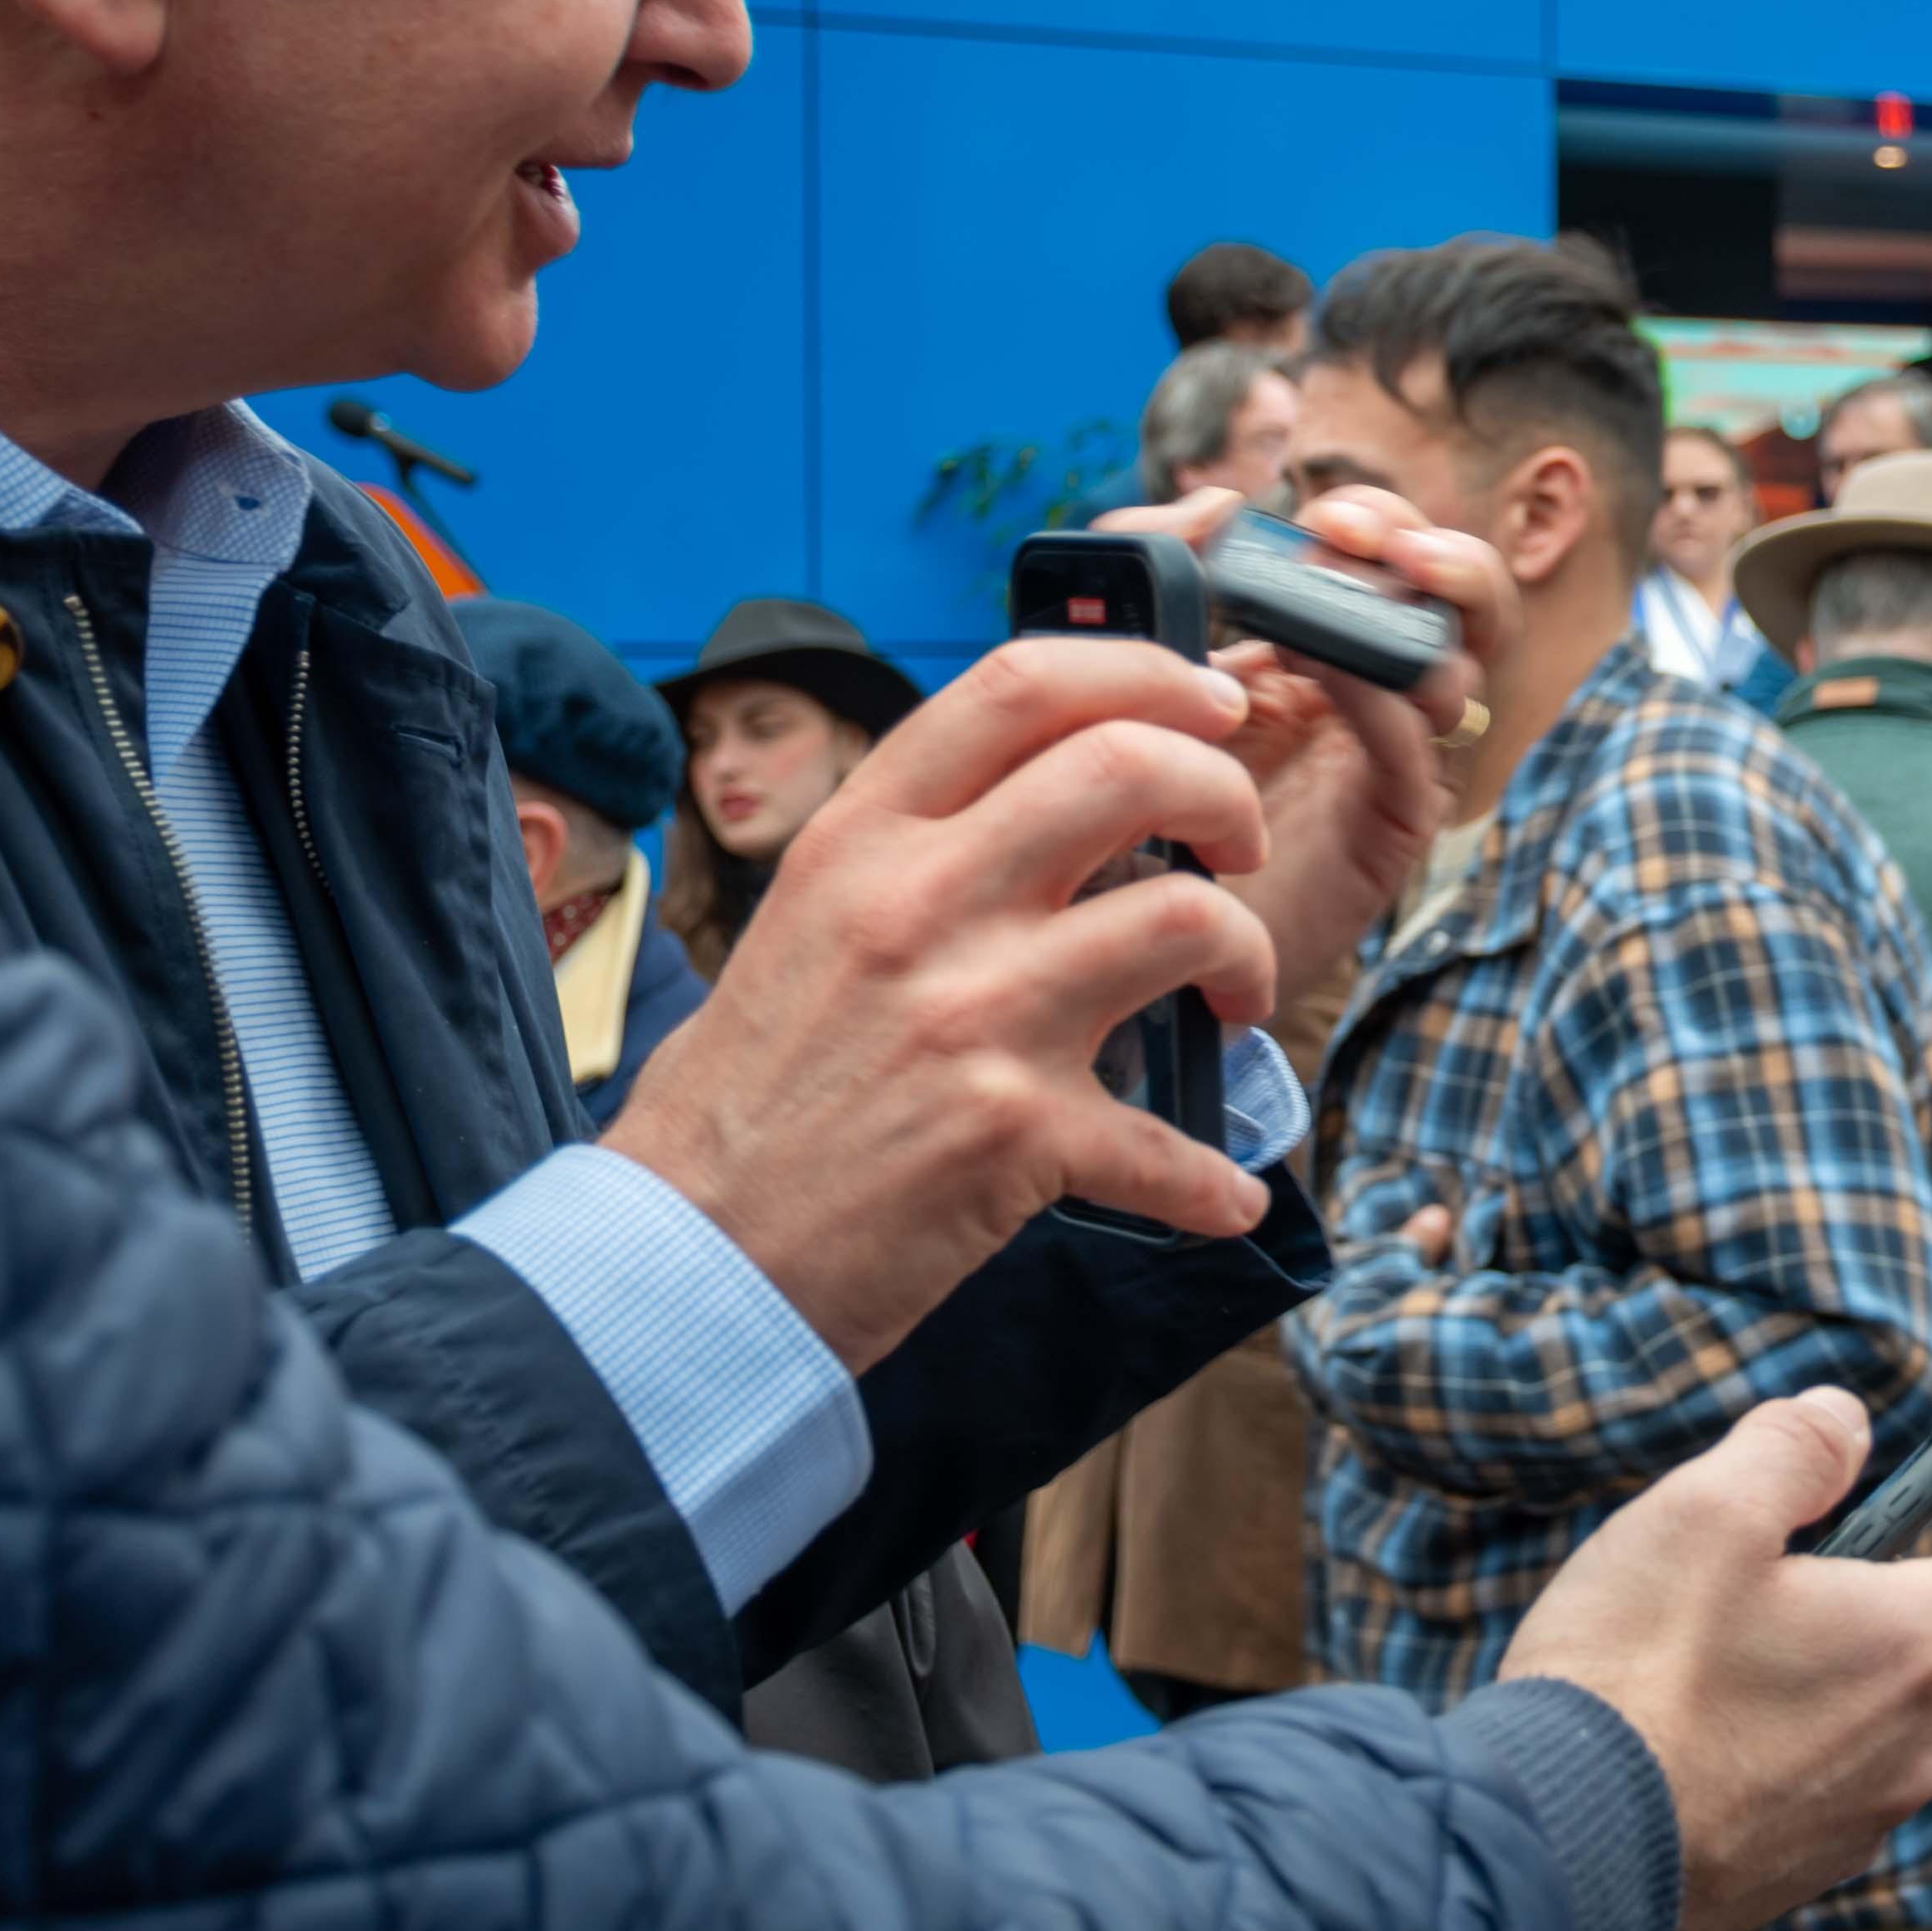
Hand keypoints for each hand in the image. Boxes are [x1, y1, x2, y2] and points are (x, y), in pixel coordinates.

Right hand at [599, 639, 1279, 1372]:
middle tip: (1240, 848)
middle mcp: (920, 903)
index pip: (1021, 686)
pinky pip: (1171, 1143)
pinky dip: (1214, 1182)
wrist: (684, 1258)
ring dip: (1248, 955)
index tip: (1210, 703)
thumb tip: (1041, 813)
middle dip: (1225, 793)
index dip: (1145, 672)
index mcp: (862, 839)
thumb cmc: (742, 1100)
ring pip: (1185, 917)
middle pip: (1128, 768)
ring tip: (1234, 1000)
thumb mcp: (805, 925)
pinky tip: (1221, 1196)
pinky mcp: (1014, 1133)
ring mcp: (974, 1013)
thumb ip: (914, 858)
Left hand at [1098, 485, 1517, 1000]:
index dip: (1384, 519)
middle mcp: (1378, 692)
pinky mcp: (1388, 828)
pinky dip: (1379, 700)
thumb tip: (1222, 502)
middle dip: (1439, 555)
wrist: (1119, 927)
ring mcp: (1392, 758)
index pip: (1401, 553)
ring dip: (1402, 627)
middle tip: (1362, 542)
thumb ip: (1157, 563)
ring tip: (1321, 616)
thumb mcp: (1133, 652)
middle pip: (1469, 601)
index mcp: (1328, 640)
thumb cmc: (1124, 784)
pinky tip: (1318, 681)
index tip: (1324, 515)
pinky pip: (1417, 751)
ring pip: (1461, 672)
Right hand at [1496, 1390, 1931, 1930]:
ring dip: (1845, 1667)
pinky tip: (1705, 1724)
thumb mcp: (1703, 1514)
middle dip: (1903, 1587)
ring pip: (1891, 1717)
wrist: (1557, 1859)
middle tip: (1806, 1556)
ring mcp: (1862, 1821)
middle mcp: (1913, 1746)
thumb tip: (1843, 1421)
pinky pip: (1836, 1783)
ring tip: (1736, 1642)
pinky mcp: (1803, 1873)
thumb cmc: (1631, 1680)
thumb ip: (1792, 1450)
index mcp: (1915, 1648)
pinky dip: (1800, 1739)